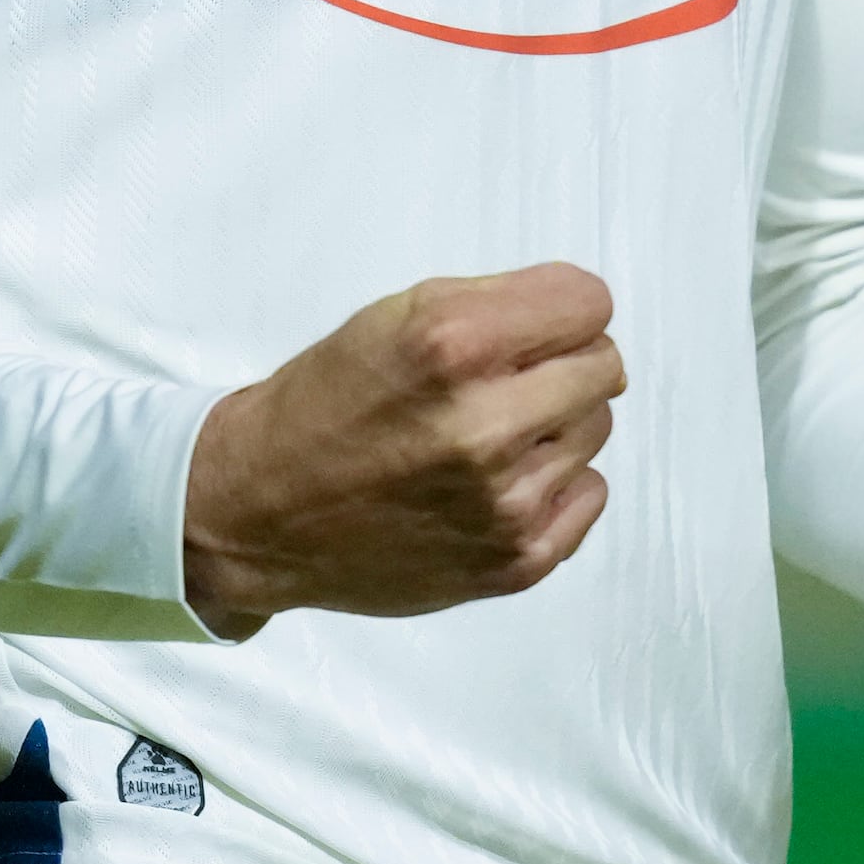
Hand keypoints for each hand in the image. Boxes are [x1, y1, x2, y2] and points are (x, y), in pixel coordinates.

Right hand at [179, 261, 625, 640]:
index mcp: (453, 346)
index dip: (560, 309)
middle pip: (604, 365)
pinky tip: (494, 485)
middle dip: (561, 363)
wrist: (259, 514)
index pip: (590, 302)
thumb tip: (590, 318)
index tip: (528, 329)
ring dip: (552, 426)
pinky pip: (591, 495)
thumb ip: (501, 302)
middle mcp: (484, 425)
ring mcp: (504, 503)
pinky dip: (556, 485)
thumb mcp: (399, 315)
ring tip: (482, 439)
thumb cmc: (327, 403)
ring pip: (596, 428)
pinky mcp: (515, 562)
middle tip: (504, 384)